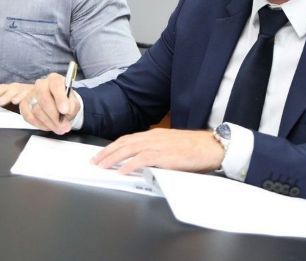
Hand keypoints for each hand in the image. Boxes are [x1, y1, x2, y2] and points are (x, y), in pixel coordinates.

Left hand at [0, 83, 32, 106]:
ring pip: (13, 91)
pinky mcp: (32, 92)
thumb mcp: (10, 96)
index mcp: (6, 89)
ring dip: (6, 96)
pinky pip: (26, 95)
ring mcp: (22, 89)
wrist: (43, 90)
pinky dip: (21, 97)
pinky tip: (16, 101)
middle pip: (1, 88)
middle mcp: (13, 87)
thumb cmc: (23, 96)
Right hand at [19, 73, 79, 134]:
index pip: (55, 84)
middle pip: (43, 99)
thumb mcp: (74, 103)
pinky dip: (40, 124)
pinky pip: (29, 117)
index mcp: (55, 79)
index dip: (60, 98)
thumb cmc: (65, 103)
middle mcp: (41, 84)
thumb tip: (67, 110)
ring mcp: (31, 94)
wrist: (58, 107)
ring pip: (36, 110)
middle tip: (63, 125)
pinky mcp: (24, 105)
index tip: (64, 111)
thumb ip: (72, 105)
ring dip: (49, 122)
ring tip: (58, 127)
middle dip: (53, 115)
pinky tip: (48, 125)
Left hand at [91, 128, 223, 174]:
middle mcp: (153, 137)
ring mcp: (158, 145)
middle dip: (107, 152)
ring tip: (102, 166)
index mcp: (154, 135)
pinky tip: (122, 170)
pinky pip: (142, 160)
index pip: (127, 139)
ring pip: (129, 149)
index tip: (102, 154)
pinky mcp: (165, 156)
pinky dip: (130, 165)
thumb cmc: (194, 148)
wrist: (211, 146)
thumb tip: (141, 160)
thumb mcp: (170, 145)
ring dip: (113, 158)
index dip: (112, 146)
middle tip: (94, 161)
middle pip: (124, 143)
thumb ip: (155, 150)